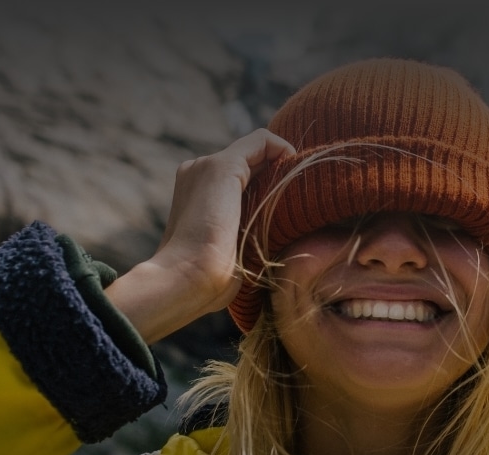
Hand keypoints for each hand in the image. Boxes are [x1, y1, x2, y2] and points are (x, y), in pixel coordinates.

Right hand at [107, 129, 295, 342]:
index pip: (239, 178)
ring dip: (281, 165)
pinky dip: (282, 148)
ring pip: (255, 151)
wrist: (187, 280)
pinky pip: (260, 141)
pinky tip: (294, 167)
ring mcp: (205, 167)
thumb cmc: (209, 281)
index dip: (268, 184)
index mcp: (195, 195)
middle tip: (302, 197)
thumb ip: (242, 234)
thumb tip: (274, 237)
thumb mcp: (230, 252)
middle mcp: (197, 174)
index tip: (292, 204)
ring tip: (300, 189)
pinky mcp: (221, 167)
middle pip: (248, 163)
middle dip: (277, 175)